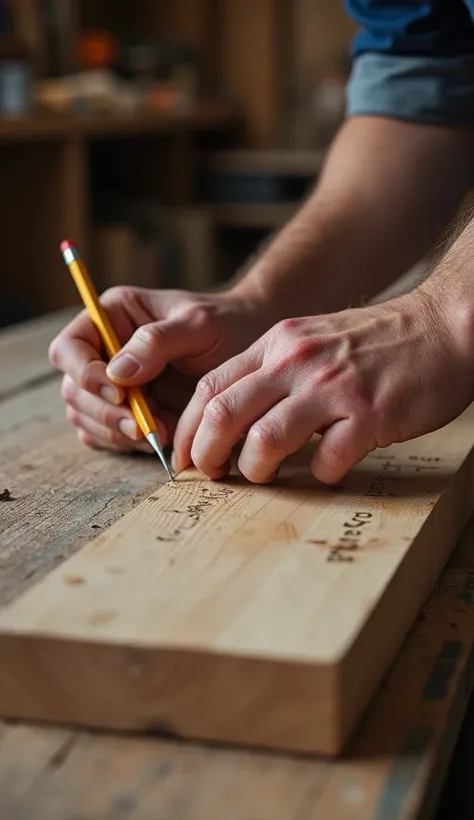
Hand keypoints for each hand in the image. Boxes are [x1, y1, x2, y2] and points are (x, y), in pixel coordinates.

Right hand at [49, 286, 269, 453]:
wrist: (251, 349)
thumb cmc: (228, 326)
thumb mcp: (199, 325)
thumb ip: (157, 342)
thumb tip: (116, 372)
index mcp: (112, 316)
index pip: (69, 347)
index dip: (84, 374)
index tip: (120, 393)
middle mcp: (104, 350)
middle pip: (74, 390)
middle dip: (106, 413)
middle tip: (144, 428)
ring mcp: (112, 384)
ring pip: (86, 417)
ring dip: (117, 433)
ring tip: (161, 434)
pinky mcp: (126, 413)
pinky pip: (106, 437)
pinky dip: (126, 445)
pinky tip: (159, 440)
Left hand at [173, 289, 473, 483]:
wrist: (443, 325)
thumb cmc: (378, 340)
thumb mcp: (313, 339)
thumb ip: (275, 371)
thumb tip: (237, 421)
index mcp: (277, 344)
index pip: (211, 387)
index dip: (188, 429)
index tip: (184, 458)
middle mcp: (297, 362)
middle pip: (224, 414)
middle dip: (205, 455)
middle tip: (210, 475)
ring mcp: (333, 388)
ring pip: (265, 442)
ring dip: (255, 470)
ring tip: (263, 477)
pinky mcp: (369, 414)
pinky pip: (326, 461)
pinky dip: (319, 475)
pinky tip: (329, 469)